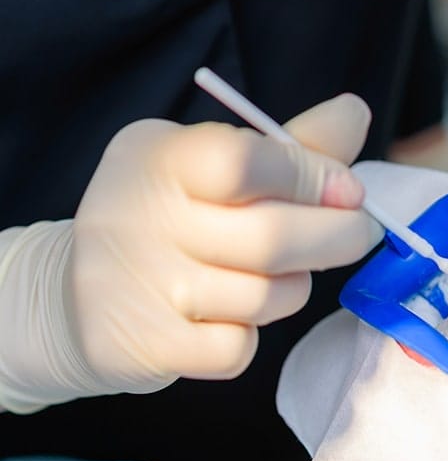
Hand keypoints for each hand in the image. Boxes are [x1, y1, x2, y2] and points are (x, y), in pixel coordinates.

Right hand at [0, 94, 383, 411]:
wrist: (76, 299)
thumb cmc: (171, 221)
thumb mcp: (216, 167)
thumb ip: (289, 148)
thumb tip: (355, 113)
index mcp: (158, 156)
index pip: (246, 161)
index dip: (314, 178)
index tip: (349, 191)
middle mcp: (136, 214)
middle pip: (272, 238)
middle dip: (337, 238)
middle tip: (357, 234)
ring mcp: (136, 284)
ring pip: (266, 297)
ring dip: (290, 290)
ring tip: (270, 278)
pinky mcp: (144, 344)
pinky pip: (238, 347)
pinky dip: (247, 337)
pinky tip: (222, 318)